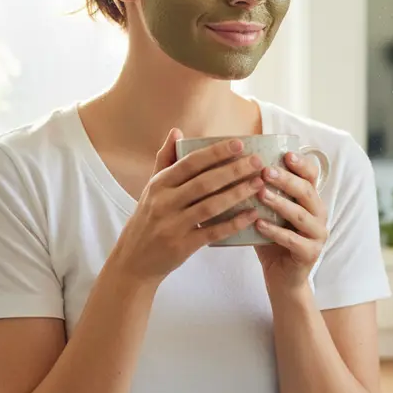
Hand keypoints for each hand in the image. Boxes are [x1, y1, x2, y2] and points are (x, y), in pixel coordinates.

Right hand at [109, 130, 265, 285]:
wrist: (133, 261)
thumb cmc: (147, 220)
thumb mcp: (150, 188)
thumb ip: (164, 159)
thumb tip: (177, 131)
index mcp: (159, 184)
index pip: (190, 162)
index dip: (215, 152)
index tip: (239, 144)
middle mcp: (164, 202)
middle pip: (204, 182)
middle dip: (234, 170)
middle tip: (258, 162)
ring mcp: (173, 225)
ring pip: (211, 206)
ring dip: (237, 194)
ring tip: (259, 184)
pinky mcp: (183, 246)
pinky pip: (213, 232)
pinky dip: (234, 223)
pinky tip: (252, 215)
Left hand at [254, 151, 328, 292]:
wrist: (282, 278)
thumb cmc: (271, 240)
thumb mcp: (267, 213)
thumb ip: (260, 192)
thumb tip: (234, 168)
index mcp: (310, 200)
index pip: (312, 176)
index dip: (301, 164)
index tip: (286, 154)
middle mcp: (318, 214)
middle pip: (307, 192)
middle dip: (286, 180)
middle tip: (265, 171)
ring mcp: (317, 235)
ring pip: (301, 215)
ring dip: (280, 203)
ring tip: (260, 194)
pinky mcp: (310, 254)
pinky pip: (293, 241)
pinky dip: (276, 232)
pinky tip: (259, 224)